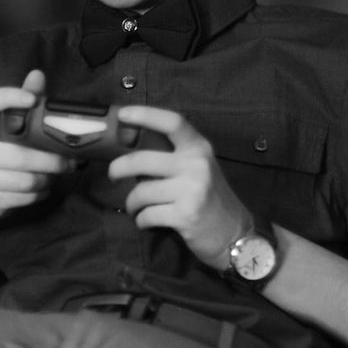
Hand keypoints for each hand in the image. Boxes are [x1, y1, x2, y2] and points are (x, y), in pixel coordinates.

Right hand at [0, 69, 71, 222]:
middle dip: (50, 161)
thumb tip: (37, 75)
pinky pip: (22, 198)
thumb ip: (21, 102)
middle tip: (68, 161)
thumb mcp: (2, 128)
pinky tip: (41, 188)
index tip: (32, 99)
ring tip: (54, 175)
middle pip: (18, 155)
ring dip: (46, 179)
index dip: (8, 98)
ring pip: (24, 180)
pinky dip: (38, 194)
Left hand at [107, 105, 249, 268]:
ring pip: (141, 192)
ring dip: (132, 203)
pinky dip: (141, 220)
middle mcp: (196, 165)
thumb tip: (129, 151)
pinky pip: (147, 214)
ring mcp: (192, 190)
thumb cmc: (210, 198)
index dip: (144, 114)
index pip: (172, 122)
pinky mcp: (185, 215)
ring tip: (135, 208)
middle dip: (118, 168)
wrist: (235, 233)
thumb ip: (172, 157)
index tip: (122, 114)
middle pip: (142, 160)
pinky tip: (146, 221)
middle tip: (112, 175)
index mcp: (199, 148)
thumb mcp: (198, 169)